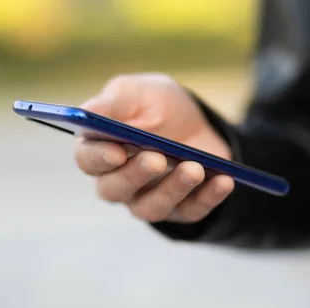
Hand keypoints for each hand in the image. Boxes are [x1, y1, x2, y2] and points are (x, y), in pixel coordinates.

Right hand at [74, 73, 234, 223]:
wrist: (199, 122)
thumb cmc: (158, 107)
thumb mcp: (137, 93)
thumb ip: (111, 103)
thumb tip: (86, 113)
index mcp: (101, 150)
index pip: (88, 161)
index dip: (99, 159)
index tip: (117, 152)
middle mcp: (119, 181)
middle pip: (114, 190)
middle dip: (135, 175)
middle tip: (157, 159)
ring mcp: (149, 199)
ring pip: (151, 208)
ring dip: (173, 189)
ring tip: (195, 169)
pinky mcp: (181, 209)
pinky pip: (191, 211)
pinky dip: (208, 197)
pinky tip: (223, 181)